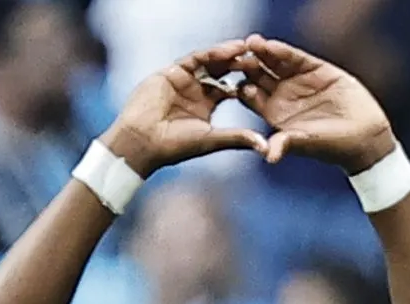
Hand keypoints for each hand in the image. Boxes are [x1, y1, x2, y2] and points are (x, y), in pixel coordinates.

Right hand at [102, 46, 266, 173]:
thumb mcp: (213, 140)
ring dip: (227, 54)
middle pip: (222, 71)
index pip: (231, 88)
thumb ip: (238, 138)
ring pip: (209, 62)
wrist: (143, 142)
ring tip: (245, 49)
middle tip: (259, 56)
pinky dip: (210, 54)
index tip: (266, 77)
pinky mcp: (172, 72)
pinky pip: (194, 59)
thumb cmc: (176, 147)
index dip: (247, 82)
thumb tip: (266, 148)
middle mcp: (197, 90)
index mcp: (207, 105)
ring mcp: (184, 79)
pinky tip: (226, 51)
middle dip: (239, 63)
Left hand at [226, 35, 398, 172]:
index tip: (231, 81)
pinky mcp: (314, 68)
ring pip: (272, 62)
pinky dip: (282, 51)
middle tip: (236, 58)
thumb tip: (269, 157)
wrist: (363, 135)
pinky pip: (294, 57)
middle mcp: (281, 93)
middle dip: (246, 65)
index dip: (239, 86)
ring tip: (251, 44)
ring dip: (261, 53)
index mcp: (272, 112)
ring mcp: (296, 79)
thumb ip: (287, 143)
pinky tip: (271, 46)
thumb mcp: (307, 142)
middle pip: (256, 74)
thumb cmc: (332, 146)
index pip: (248, 94)